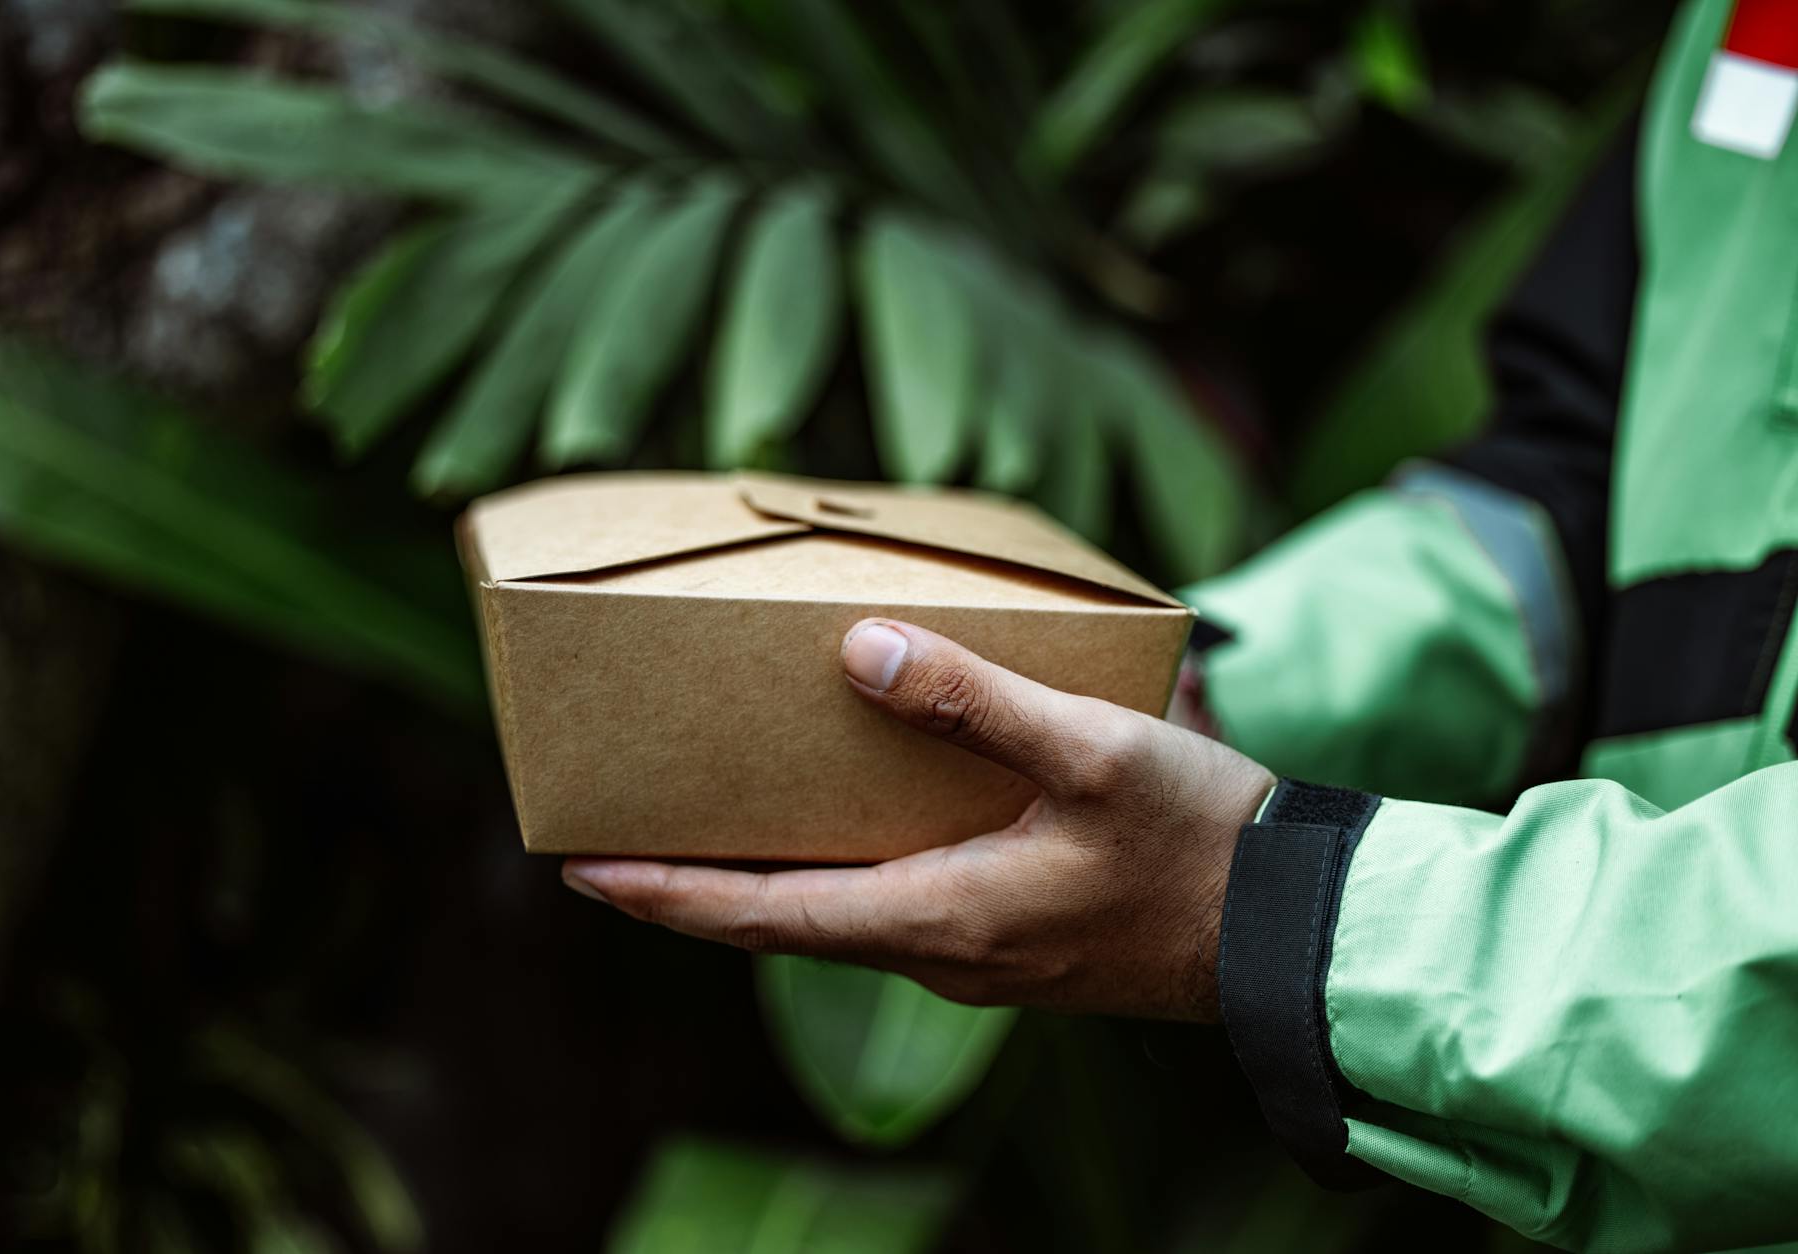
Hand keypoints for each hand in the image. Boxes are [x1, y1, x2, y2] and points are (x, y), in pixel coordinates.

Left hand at [561, 619, 1273, 1020]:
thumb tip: (861, 651)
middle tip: (625, 838)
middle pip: (786, 922)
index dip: (665, 893)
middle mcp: (942, 952)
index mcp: (938, 917)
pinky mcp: (1014, 942)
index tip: (582, 869)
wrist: (1292, 932)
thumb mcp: (1090, 753)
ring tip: (717, 823)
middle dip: (699, 885)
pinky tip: (848, 821)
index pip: (762, 917)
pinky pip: (894, 910)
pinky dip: (840, 873)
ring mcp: (979, 957)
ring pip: (839, 918)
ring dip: (768, 880)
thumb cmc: (1198, 845)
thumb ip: (974, 701)